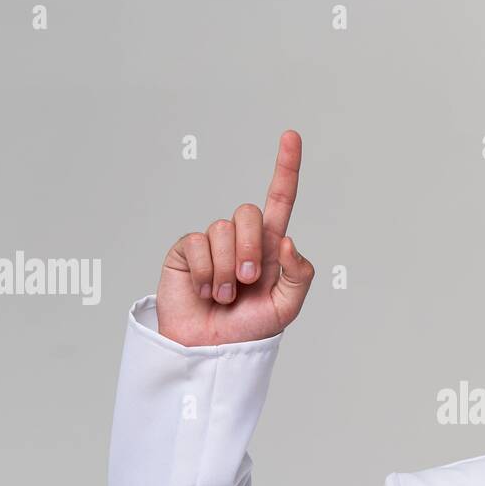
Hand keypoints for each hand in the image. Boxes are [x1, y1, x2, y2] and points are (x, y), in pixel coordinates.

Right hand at [155, 130, 314, 345]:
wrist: (210, 349)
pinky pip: (196, 245)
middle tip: (246, 282)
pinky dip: (202, 273)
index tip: (291, 136)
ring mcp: (212, 243)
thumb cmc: (249, 329)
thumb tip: (288, 240)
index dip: (286, 168)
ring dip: (225, 270)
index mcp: (271, 246)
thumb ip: (299, 274)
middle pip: (249, 213)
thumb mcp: (286, 307)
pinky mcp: (185, 250)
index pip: (280, 200)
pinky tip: (203, 291)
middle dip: (250, 249)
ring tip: (223, 295)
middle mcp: (242, 238)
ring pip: (222, 230)